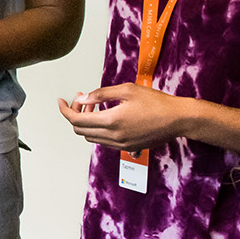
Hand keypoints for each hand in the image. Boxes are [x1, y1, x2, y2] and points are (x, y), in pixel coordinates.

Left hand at [57, 83, 188, 151]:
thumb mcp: (126, 90)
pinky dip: (98, 129)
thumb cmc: (156, 102)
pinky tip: (106, 116)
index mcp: (112, 121)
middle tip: (81, 100)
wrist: (178, 119)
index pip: (77, 121)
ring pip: (91, 137)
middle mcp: (115, 137)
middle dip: (75, 115)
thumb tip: (81, 98)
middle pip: (80, 130)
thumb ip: (100, 94)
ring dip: (87, 122)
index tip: (61, 101)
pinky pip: (104, 141)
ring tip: (95, 106)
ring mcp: (121, 145)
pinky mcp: (129, 148)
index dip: (65, 110)